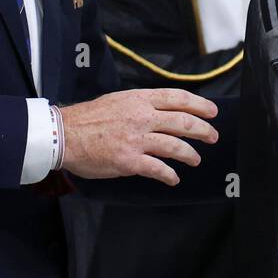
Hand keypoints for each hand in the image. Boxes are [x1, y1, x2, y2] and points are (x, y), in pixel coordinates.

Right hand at [58, 88, 218, 185]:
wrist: (64, 134)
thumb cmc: (88, 118)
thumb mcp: (117, 100)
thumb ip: (140, 105)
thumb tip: (160, 111)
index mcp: (139, 99)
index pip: (178, 98)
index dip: (199, 105)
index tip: (212, 112)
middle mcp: (142, 117)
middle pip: (183, 122)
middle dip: (203, 130)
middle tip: (212, 136)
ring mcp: (137, 139)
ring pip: (175, 146)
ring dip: (190, 154)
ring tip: (196, 159)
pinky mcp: (129, 161)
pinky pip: (158, 169)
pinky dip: (169, 175)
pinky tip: (173, 179)